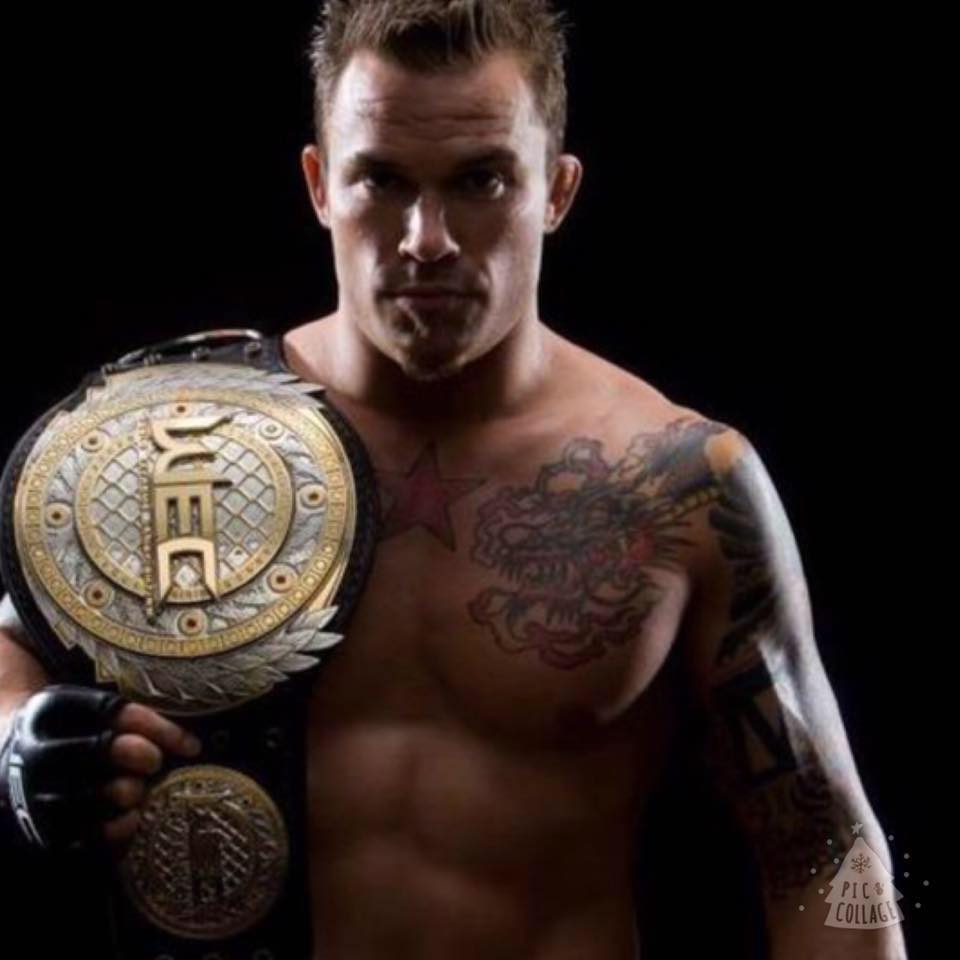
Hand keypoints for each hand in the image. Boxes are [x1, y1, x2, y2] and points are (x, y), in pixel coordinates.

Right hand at [0, 684, 200, 854]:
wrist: (7, 757)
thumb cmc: (69, 729)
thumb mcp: (87, 707)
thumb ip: (130, 716)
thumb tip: (191, 742)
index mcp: (52, 710)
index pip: (113, 711)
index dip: (158, 727)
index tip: (191, 744)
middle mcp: (38, 751)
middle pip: (100, 749)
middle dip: (142, 755)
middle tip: (155, 763)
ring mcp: (32, 793)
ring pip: (91, 796)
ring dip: (129, 793)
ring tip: (139, 791)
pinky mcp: (38, 830)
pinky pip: (82, 837)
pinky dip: (116, 830)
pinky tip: (132, 819)